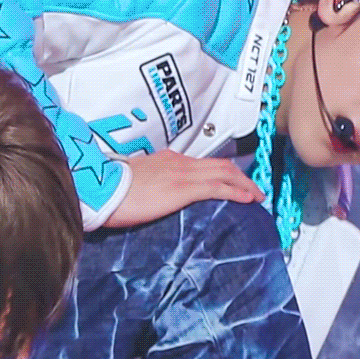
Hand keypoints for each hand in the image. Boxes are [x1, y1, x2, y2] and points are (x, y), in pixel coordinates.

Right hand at [103, 150, 265, 227]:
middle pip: (219, 164)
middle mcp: (178, 162)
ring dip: (245, 183)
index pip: (202, 163)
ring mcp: (182, 173)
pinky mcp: (183, 188)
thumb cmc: (111, 191)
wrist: (102, 190)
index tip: (232, 181)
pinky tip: (248, 199)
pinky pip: (218, 187)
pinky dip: (237, 191)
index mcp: (166, 160)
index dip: (221, 171)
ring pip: (224, 173)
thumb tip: (154, 197)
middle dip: (240, 175)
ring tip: (257, 195)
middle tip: (254, 188)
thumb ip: (149, 186)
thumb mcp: (134, 183)